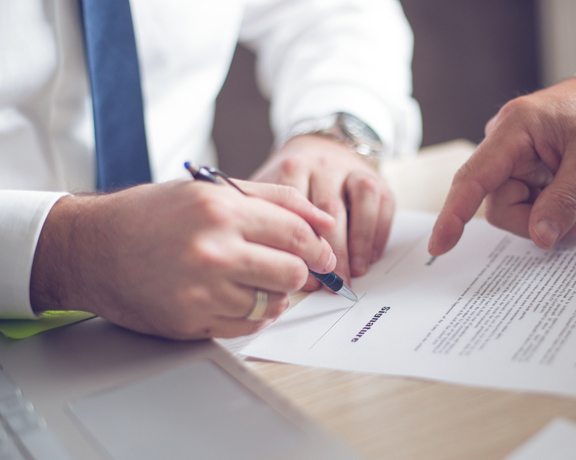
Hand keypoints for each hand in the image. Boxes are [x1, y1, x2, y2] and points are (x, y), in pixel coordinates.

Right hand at [29, 180, 336, 339]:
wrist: (91, 248)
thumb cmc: (150, 215)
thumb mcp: (209, 190)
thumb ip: (274, 198)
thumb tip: (323, 220)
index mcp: (221, 211)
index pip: (296, 233)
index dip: (318, 247)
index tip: (322, 254)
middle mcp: (213, 251)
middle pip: (291, 273)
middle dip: (300, 272)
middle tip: (292, 269)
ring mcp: (201, 291)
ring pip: (272, 303)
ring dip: (273, 294)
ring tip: (254, 279)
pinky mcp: (190, 322)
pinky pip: (247, 326)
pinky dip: (252, 314)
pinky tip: (237, 297)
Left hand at [252, 134, 393, 287]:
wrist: (322, 145)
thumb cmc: (294, 182)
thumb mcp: (274, 194)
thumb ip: (275, 225)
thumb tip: (287, 271)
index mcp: (293, 168)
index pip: (296, 205)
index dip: (299, 241)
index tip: (299, 269)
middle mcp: (323, 165)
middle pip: (330, 208)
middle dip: (333, 250)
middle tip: (334, 281)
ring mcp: (352, 169)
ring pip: (363, 199)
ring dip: (361, 239)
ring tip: (357, 270)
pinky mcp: (376, 177)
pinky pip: (384, 204)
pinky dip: (379, 233)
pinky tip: (371, 257)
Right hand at [428, 75, 575, 255]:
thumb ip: (565, 200)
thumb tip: (540, 237)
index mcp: (514, 129)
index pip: (473, 177)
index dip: (454, 214)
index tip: (439, 245)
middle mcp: (507, 145)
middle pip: (501, 204)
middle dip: (539, 221)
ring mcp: (517, 160)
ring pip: (519, 209)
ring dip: (557, 217)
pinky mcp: (528, 171)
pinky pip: (533, 205)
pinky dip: (561, 210)